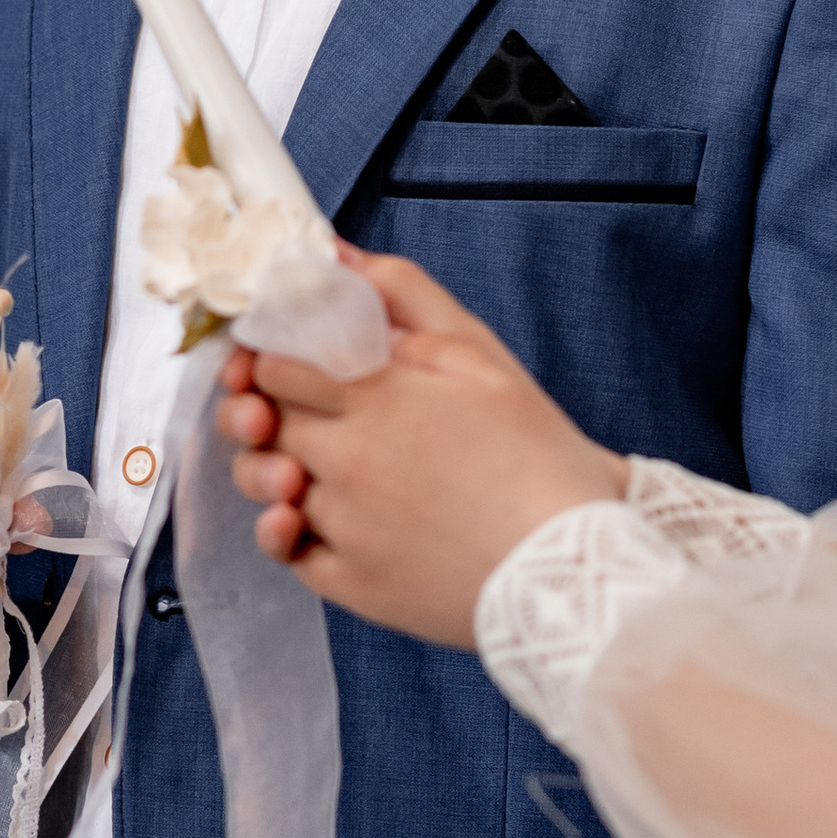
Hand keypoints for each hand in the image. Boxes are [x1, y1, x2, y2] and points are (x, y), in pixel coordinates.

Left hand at [217, 251, 623, 644]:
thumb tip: (335, 253)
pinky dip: (288, 534)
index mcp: (376, 395)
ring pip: (266, 486)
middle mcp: (346, 459)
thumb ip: (402, 295)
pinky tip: (313, 519)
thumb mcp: (479, 353)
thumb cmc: (538, 458)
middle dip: (264, 408)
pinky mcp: (351, 583)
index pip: (274, 363)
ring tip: (303, 468)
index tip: (288, 360)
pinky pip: (287, 553)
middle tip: (295, 410)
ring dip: (270, 470)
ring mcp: (344, 526)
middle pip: (263, 420)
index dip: (272, 357)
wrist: (573, 564)